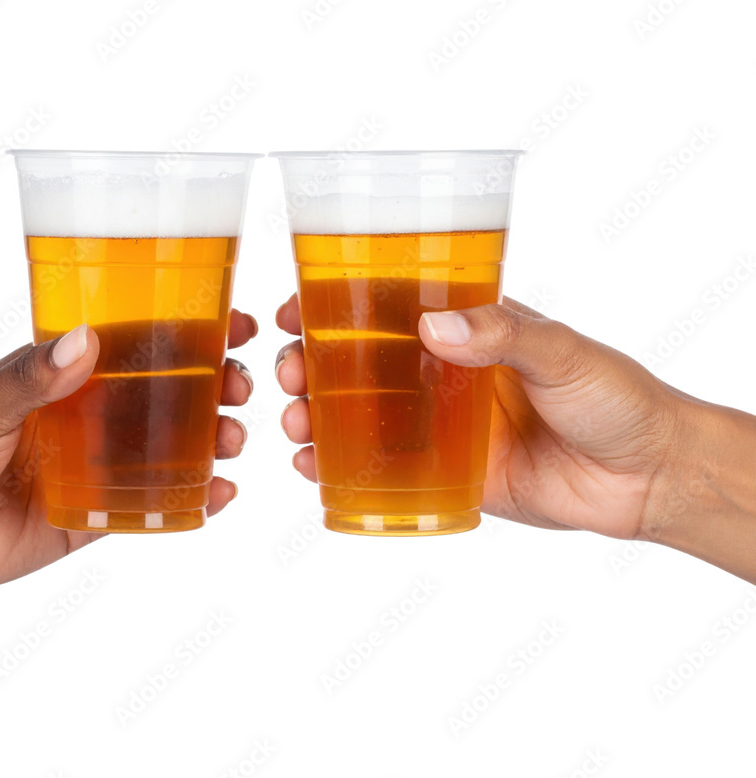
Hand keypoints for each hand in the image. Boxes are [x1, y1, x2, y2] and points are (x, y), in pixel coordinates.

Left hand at [0, 310, 256, 598]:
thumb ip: (28, 378)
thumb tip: (85, 340)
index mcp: (60, 378)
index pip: (135, 343)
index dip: (187, 330)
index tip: (233, 321)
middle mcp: (86, 417)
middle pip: (167, 393)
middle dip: (214, 385)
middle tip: (239, 387)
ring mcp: (95, 468)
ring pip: (169, 447)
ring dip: (212, 438)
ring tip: (233, 438)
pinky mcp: (94, 517)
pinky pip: (153, 506)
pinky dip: (191, 499)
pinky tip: (220, 492)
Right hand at [275, 294, 727, 541]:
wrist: (646, 477)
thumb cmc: (615, 397)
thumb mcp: (562, 352)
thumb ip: (503, 335)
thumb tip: (432, 327)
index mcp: (467, 330)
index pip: (388, 306)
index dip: (335, 303)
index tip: (296, 306)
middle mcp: (443, 374)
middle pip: (357, 362)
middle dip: (309, 364)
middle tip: (288, 372)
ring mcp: (439, 426)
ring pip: (359, 416)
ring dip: (315, 414)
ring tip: (295, 422)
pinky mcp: (446, 475)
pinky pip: (383, 470)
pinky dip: (340, 467)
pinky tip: (313, 466)